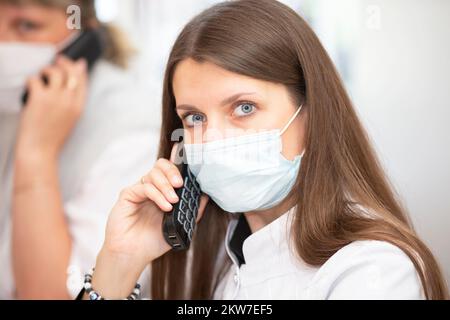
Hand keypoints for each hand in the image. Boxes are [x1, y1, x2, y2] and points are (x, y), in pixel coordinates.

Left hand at [15, 55, 87, 161]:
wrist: (39, 151)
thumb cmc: (52, 138)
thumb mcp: (70, 121)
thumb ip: (72, 103)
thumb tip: (70, 89)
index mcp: (78, 107)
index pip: (82, 80)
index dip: (78, 68)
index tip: (74, 62)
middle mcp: (69, 101)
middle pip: (70, 72)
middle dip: (63, 63)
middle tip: (56, 61)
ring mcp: (55, 99)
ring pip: (54, 72)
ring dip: (46, 70)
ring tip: (40, 76)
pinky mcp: (39, 99)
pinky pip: (35, 79)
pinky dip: (30, 80)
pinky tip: (28, 87)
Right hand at [101, 143, 208, 268]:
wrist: (132, 254)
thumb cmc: (153, 241)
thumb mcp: (179, 225)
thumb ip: (192, 209)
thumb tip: (206, 195)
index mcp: (162, 191)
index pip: (170, 170)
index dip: (178, 158)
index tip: (185, 151)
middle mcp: (151, 187)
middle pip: (161, 165)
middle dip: (173, 171)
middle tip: (180, 184)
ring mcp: (139, 189)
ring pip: (153, 173)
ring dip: (166, 185)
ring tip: (173, 201)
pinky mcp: (128, 194)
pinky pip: (144, 186)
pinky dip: (157, 195)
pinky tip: (165, 206)